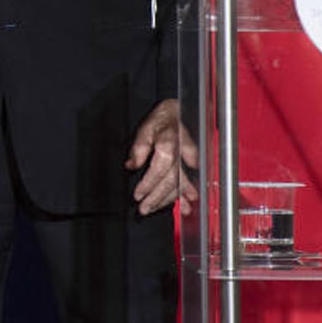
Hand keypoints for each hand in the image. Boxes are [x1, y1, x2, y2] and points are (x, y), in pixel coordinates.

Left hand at [126, 98, 198, 215]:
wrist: (176, 113)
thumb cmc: (159, 121)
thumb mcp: (144, 129)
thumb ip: (138, 148)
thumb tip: (131, 166)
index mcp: (168, 145)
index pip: (159, 170)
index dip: (148, 185)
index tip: (138, 195)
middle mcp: (180, 155)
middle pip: (170, 181)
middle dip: (157, 198)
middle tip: (144, 209)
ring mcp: (187, 161)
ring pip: (179, 184)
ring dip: (169, 200)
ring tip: (156, 209)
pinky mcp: (190, 164)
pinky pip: (189, 181)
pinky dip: (186, 195)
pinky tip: (185, 207)